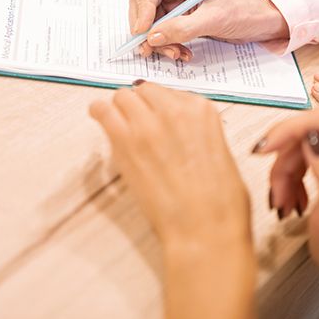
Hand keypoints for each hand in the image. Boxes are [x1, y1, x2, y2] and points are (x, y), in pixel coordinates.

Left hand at [90, 82, 256, 318]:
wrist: (204, 229)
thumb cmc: (220, 200)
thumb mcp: (219, 150)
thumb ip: (196, 130)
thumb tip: (176, 130)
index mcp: (201, 109)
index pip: (170, 92)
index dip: (160, 106)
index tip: (157, 117)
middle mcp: (173, 109)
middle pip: (144, 90)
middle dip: (140, 104)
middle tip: (137, 122)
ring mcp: (147, 123)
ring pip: (122, 96)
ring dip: (120, 108)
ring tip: (118, 122)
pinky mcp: (125, 140)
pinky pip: (102, 110)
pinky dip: (99, 112)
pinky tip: (99, 118)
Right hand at [129, 0, 288, 60]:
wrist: (265, 22)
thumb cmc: (247, 10)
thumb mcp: (215, 19)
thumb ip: (181, 28)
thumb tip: (152, 37)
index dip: (141, 5)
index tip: (143, 30)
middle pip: (143, 1)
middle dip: (146, 27)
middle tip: (151, 48)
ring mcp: (178, 2)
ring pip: (151, 20)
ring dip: (157, 41)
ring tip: (175, 53)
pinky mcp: (181, 18)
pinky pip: (163, 31)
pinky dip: (167, 45)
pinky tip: (181, 52)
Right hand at [253, 109, 318, 294]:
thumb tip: (315, 138)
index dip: (287, 130)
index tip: (264, 148)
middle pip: (307, 133)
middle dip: (283, 160)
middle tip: (277, 190)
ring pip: (302, 144)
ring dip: (285, 171)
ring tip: (285, 200)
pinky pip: (306, 155)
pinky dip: (292, 175)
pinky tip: (293, 196)